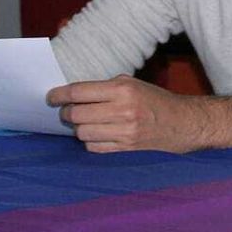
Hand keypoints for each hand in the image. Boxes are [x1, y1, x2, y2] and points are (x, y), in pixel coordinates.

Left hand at [46, 75, 203, 153]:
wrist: (180, 123)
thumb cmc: (153, 99)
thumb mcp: (131, 83)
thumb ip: (103, 88)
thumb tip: (72, 94)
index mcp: (123, 89)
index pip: (80, 92)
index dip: (60, 95)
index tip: (51, 97)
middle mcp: (123, 110)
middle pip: (76, 114)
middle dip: (65, 112)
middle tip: (65, 111)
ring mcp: (124, 132)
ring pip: (82, 132)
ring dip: (77, 127)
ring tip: (83, 122)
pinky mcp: (125, 148)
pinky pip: (93, 147)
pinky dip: (89, 141)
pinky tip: (95, 134)